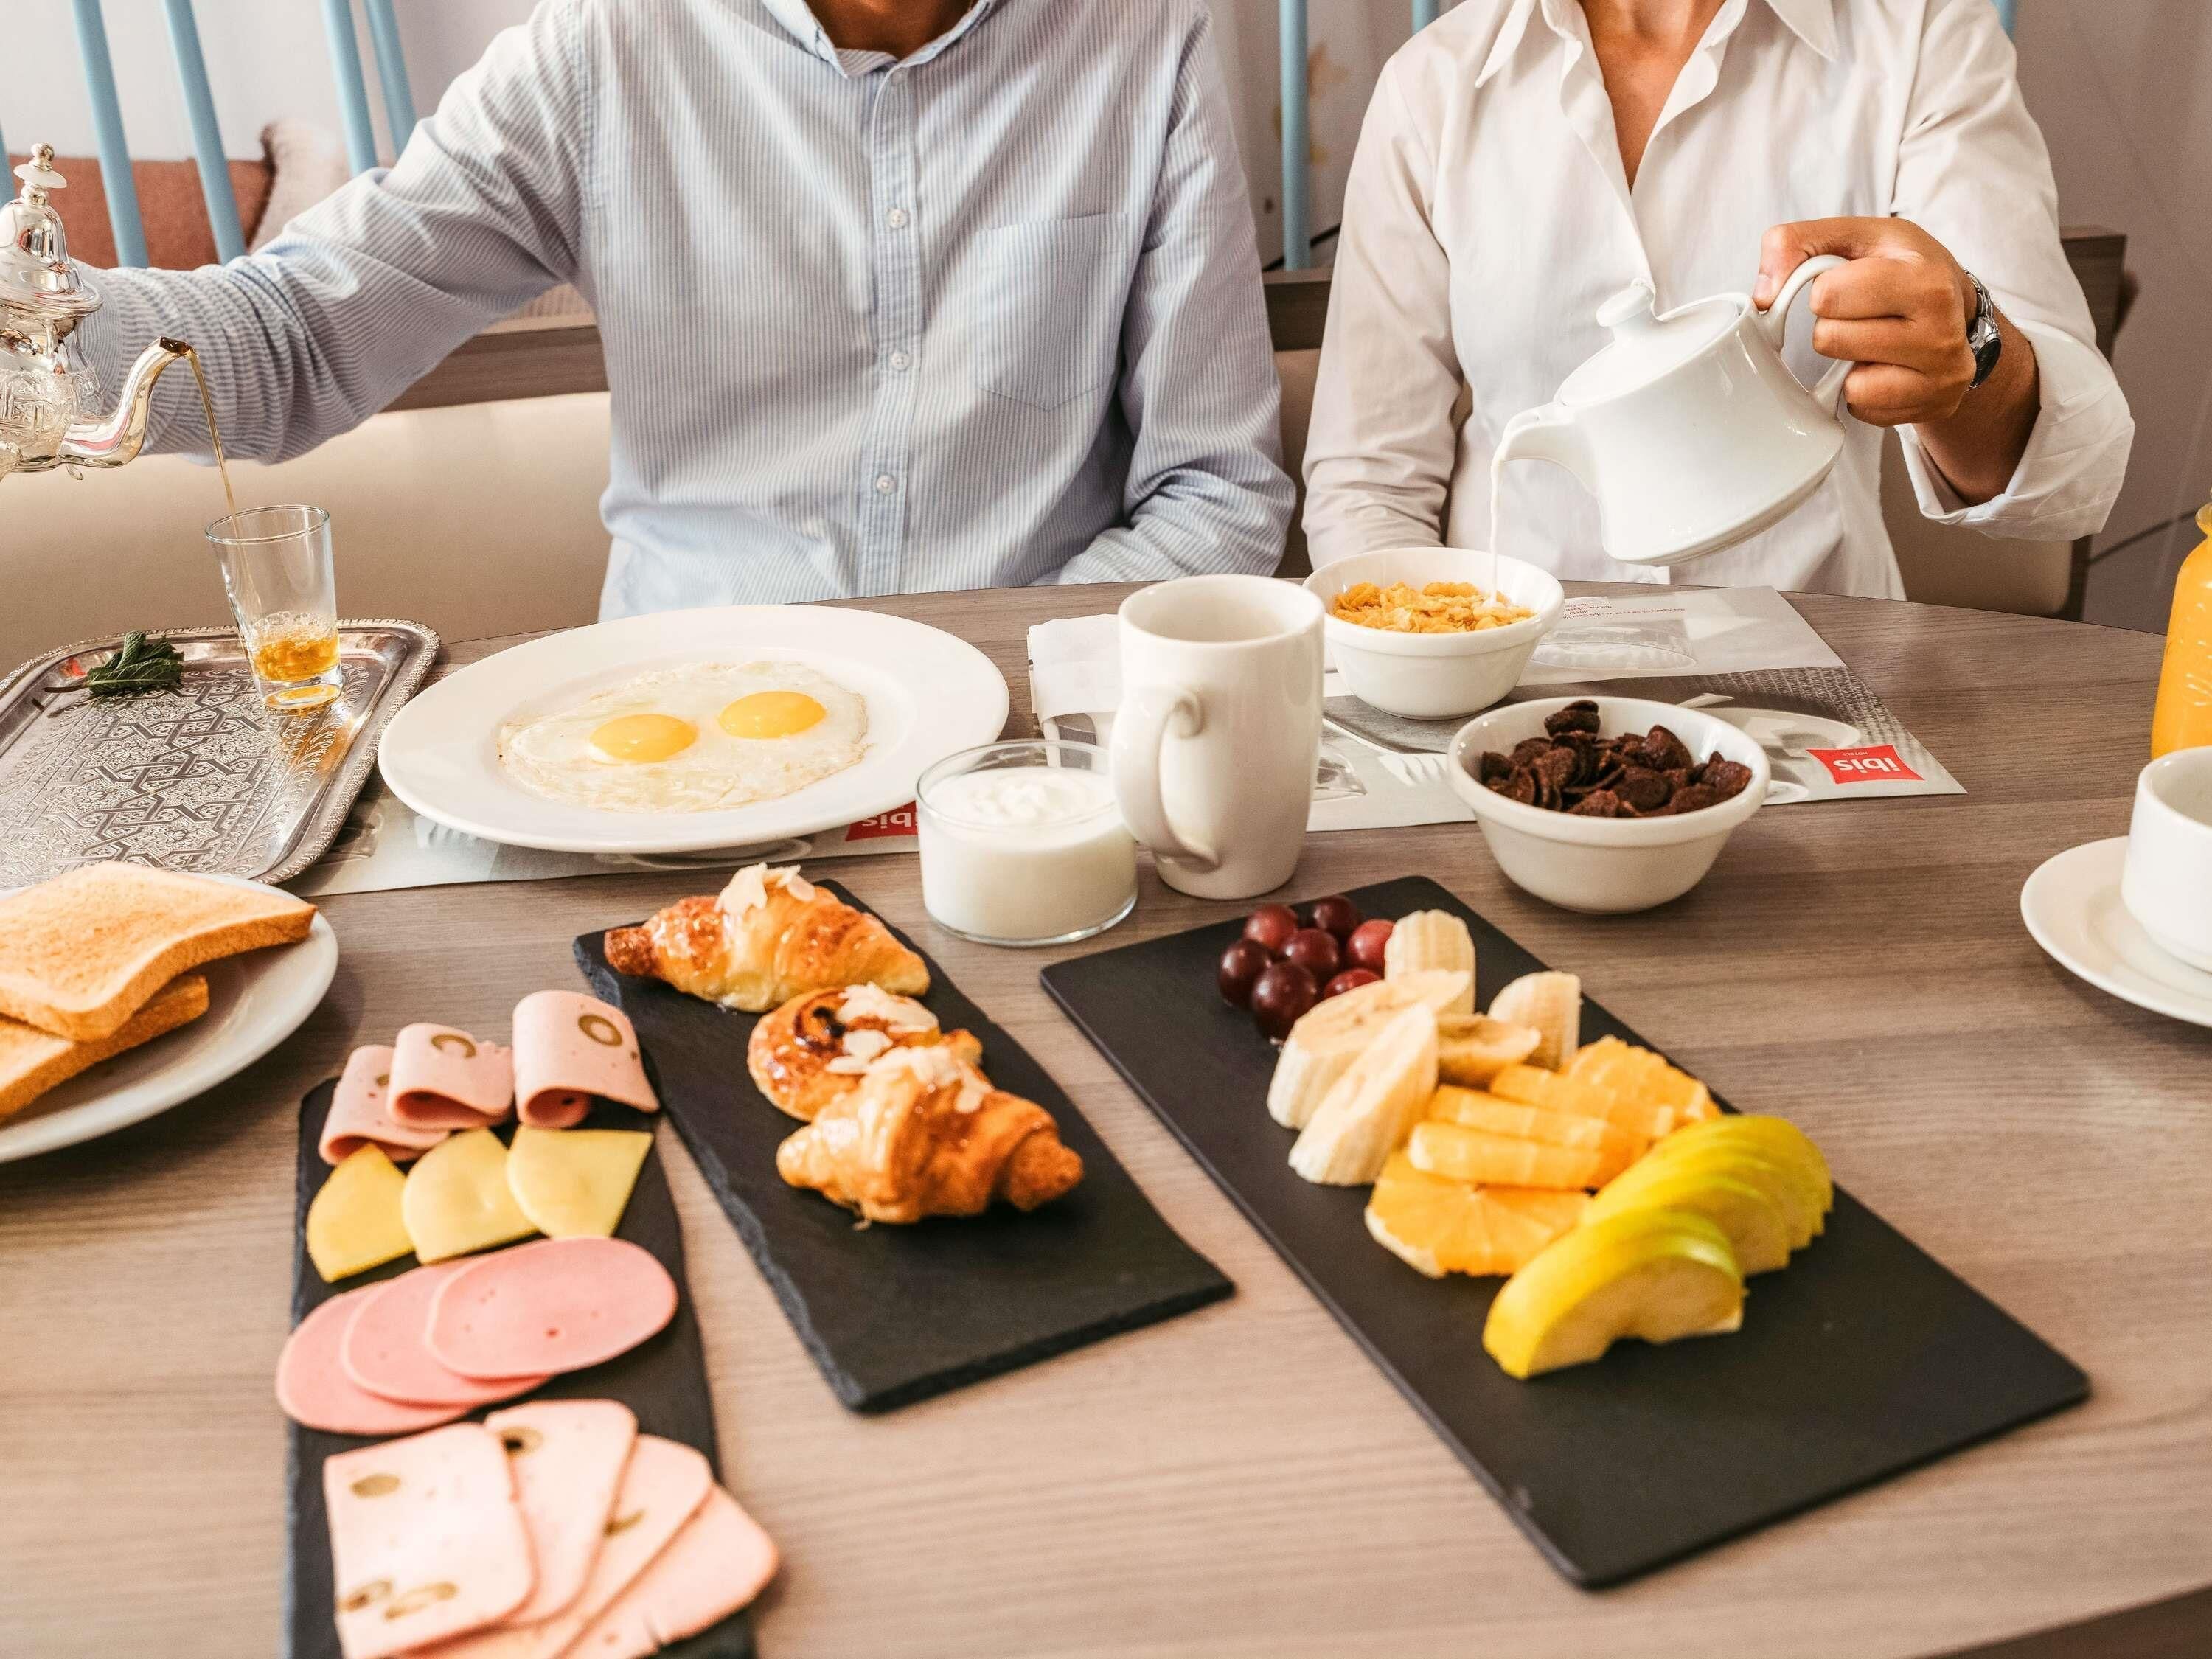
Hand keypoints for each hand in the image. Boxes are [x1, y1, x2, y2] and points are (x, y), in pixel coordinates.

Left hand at [1754, 218, 1980, 428]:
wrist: (1961, 308)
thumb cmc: (1902, 266)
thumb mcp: (1855, 235)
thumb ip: (1795, 243)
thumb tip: (1762, 297)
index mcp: (1923, 277)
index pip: (1826, 296)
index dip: (1824, 290)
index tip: (1849, 285)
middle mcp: (1942, 329)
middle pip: (1829, 340)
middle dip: (1832, 325)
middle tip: (1864, 314)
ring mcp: (1942, 373)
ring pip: (1848, 383)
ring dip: (1846, 361)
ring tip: (1875, 338)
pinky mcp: (1935, 406)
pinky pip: (1863, 409)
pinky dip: (1863, 390)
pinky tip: (1886, 365)